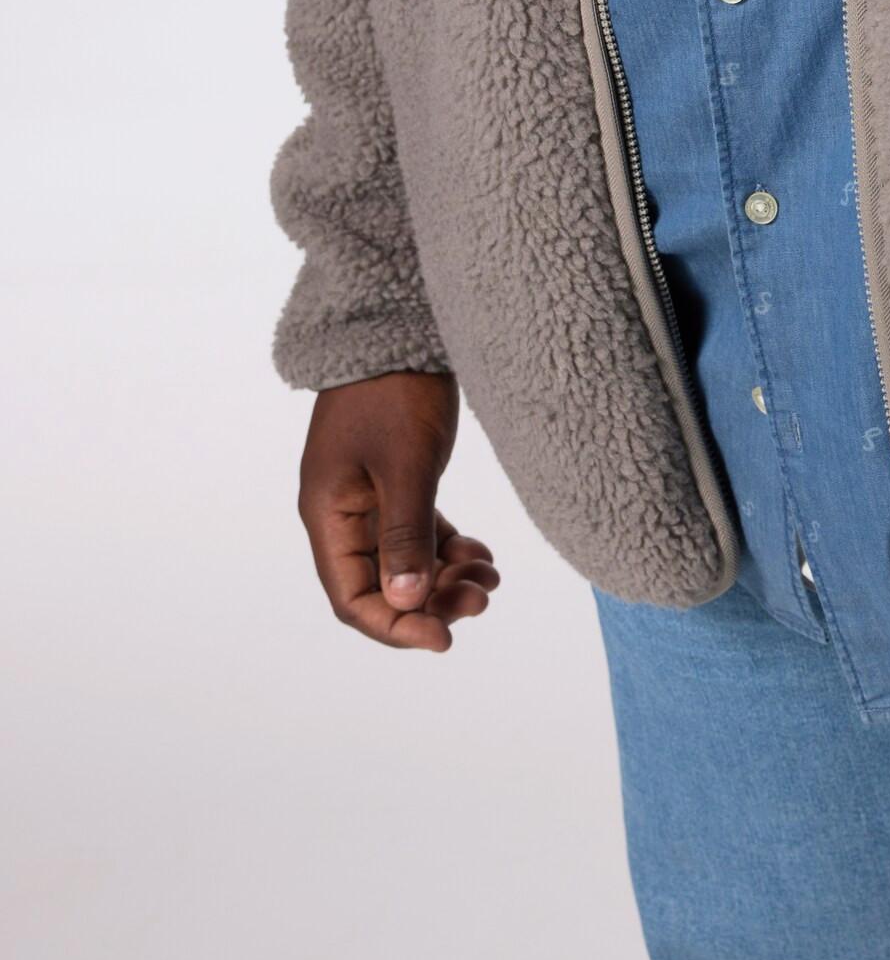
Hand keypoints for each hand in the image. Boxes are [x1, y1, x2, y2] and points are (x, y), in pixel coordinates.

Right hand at [297, 370, 499, 651]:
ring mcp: (369, 495)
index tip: (445, 638)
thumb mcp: (406, 464)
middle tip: (482, 599)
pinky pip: (419, 532)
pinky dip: (448, 549)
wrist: (400, 322)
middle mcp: (343, 512)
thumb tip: (406, 604)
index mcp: (329, 514)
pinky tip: (482, 555)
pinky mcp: (396, 478)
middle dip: (431, 602)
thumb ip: (404, 535)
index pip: (353, 598)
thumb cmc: (396, 390)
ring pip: (405, 561)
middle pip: (381, 585)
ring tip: (490, 579)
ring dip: (445, 578)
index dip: (397, 626)